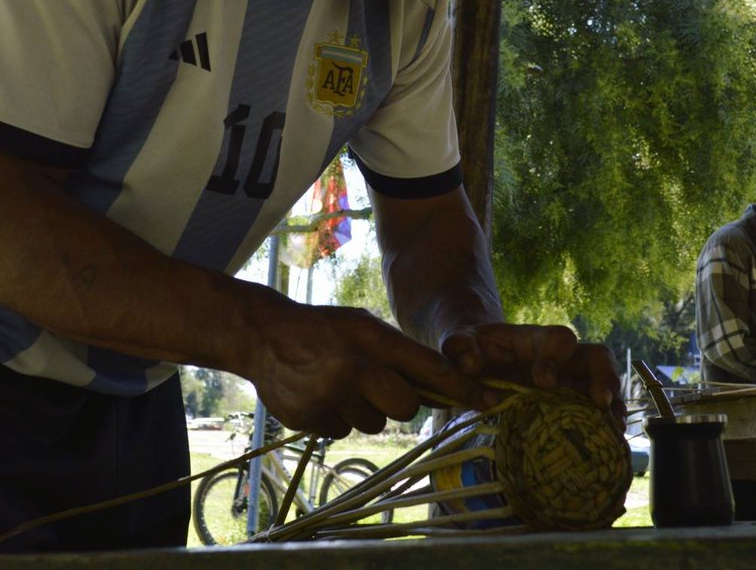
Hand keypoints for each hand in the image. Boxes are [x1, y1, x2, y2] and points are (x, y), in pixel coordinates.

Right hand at [244, 303, 493, 438]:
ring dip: (365, 409)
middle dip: (399, 400)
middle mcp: (354, 369)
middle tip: (377, 382)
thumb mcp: (363, 324)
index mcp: (373, 339)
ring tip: (340, 382)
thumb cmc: (325, 328)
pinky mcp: (310, 420)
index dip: (463, 388)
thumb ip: (398, 351)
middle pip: (406, 407)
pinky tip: (320, 393)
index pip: (430, 369)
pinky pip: (343, 431)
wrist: (263, 335)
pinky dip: (337, 417)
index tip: (492, 401)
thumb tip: (442, 385)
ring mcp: (331, 397)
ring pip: (374, 423)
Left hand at [438, 323, 626, 426]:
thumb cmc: (472, 349)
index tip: (544, 381)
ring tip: (613, 428)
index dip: (555, 358)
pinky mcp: (572, 404)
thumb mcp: (459, 342)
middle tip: (600, 402)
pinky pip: (599, 411)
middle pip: (597, 356)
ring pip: (606, 383)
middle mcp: (561, 358)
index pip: (558, 339)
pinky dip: (606, 425)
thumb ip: (459, 347)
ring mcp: (572, 381)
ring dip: (614, 404)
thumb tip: (471, 366)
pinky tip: (609, 443)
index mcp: (535, 340)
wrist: (477, 361)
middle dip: (603, 377)